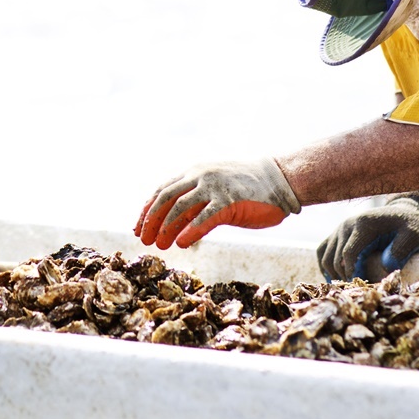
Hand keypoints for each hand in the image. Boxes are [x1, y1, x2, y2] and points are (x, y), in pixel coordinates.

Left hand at [134, 157, 301, 249]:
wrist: (280, 179)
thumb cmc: (248, 188)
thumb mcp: (215, 189)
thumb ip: (196, 201)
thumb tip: (174, 225)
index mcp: (194, 172)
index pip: (162, 191)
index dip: (147, 210)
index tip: (138, 228)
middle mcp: (200, 176)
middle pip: (166, 198)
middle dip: (151, 220)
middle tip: (144, 239)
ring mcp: (215, 187)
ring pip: (181, 207)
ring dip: (167, 227)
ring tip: (160, 245)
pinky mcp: (230, 200)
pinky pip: (205, 217)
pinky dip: (191, 231)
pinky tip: (183, 244)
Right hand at [316, 192, 418, 281]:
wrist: (403, 212)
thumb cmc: (410, 226)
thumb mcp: (414, 236)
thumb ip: (400, 250)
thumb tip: (385, 266)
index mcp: (363, 224)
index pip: (349, 254)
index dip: (353, 274)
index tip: (364, 288)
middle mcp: (347, 225)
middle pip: (336, 259)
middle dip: (345, 278)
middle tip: (359, 292)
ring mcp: (340, 229)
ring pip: (326, 258)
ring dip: (334, 275)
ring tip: (349, 288)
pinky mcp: (337, 234)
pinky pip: (323, 252)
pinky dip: (326, 267)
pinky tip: (336, 279)